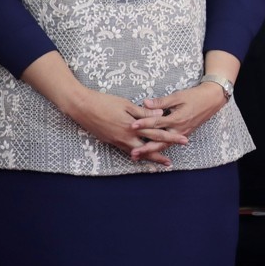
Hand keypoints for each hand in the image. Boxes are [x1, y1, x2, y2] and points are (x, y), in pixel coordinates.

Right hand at [69, 89, 187, 166]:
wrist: (82, 107)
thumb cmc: (104, 102)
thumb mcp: (126, 105)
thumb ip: (143, 112)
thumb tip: (160, 115)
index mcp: (132, 126)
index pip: (156, 133)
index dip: (170, 138)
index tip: (183, 141)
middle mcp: (126, 137)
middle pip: (148, 149)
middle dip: (160, 155)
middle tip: (171, 163)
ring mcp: (117, 141)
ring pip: (137, 152)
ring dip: (148, 157)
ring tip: (159, 162)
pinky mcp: (111, 141)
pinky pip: (126, 150)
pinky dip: (136, 154)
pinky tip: (140, 156)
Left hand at [129, 84, 227, 161]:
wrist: (212, 100)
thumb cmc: (194, 96)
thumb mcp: (178, 96)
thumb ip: (161, 102)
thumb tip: (145, 103)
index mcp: (177, 118)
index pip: (157, 123)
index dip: (144, 124)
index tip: (132, 125)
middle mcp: (179, 129)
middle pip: (160, 141)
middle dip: (146, 148)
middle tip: (133, 153)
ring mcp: (182, 133)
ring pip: (164, 145)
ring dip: (151, 151)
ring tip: (138, 156)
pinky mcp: (183, 134)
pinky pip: (170, 144)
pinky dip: (160, 149)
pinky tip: (151, 152)